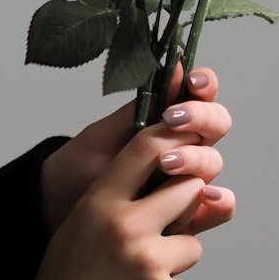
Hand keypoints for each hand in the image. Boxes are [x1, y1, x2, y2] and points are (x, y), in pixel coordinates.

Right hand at [0, 99, 232, 279]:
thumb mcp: (77, 230)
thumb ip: (115, 202)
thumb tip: (161, 179)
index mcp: (99, 204)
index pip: (147, 149)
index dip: (175, 138)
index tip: (189, 136)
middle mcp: (126, 226)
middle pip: (190, 188)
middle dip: (186, 206)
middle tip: (164, 227)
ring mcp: (148, 262)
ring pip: (192, 243)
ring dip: (174, 262)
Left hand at [39, 65, 233, 235]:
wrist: (58, 210)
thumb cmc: (79, 169)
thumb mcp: (105, 134)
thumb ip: (143, 107)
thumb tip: (175, 65)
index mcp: (166, 122)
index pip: (200, 96)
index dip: (204, 85)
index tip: (193, 81)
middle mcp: (183, 148)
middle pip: (216, 126)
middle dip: (202, 118)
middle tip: (173, 121)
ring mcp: (186, 181)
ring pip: (214, 163)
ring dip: (198, 158)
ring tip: (166, 163)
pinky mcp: (187, 214)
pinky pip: (218, 207)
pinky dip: (220, 200)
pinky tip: (206, 196)